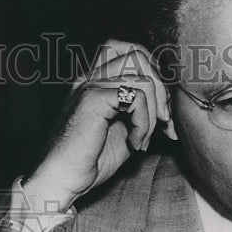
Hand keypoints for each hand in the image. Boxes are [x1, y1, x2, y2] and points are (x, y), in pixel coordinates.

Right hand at [23, 40, 169, 211]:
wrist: (61, 179)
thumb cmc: (88, 161)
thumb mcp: (123, 132)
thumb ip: (140, 112)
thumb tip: (169, 107)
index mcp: (94, 80)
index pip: (130, 52)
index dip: (154, 76)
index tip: (161, 114)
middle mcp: (90, 77)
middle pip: (138, 54)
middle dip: (160, 88)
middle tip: (162, 122)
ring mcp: (90, 85)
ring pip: (143, 77)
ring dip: (154, 112)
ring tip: (144, 139)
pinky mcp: (93, 99)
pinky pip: (136, 98)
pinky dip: (144, 123)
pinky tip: (135, 143)